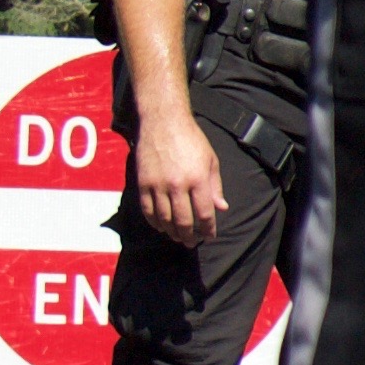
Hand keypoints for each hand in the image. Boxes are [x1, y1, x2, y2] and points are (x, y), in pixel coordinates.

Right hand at [130, 104, 228, 244]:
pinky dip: (154, 222)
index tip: (209, 235)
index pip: (204, 214)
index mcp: (198, 179)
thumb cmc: (191, 140)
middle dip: (189, 236)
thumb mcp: (211, 161)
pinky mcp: (143, 183)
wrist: (163, 122)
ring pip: (164, 219)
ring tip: (178, 236)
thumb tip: (221, 208)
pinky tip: (161, 226)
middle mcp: (177, 185)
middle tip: (191, 242)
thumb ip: (215, 186)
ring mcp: (158, 185)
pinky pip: (147, 210)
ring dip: (171, 232)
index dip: (208, 229)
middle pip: (183, 221)